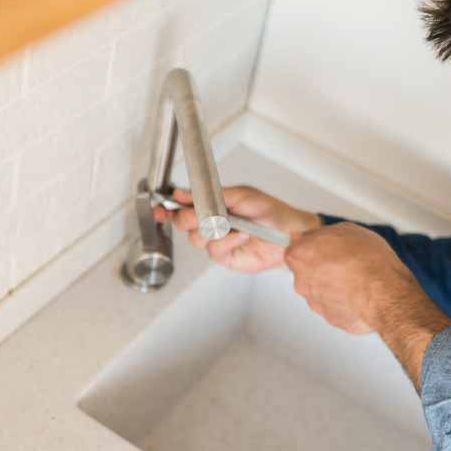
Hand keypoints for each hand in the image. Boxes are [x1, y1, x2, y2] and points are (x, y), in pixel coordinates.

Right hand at [154, 185, 320, 272]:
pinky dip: (227, 242)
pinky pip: (215, 251)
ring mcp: (217, 241)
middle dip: (190, 218)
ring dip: (214, 231)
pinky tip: (241, 236)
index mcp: (212, 205)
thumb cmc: (270, 212)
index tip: (160, 207)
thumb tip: (185, 193)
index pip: (183, 206)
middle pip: (184, 223)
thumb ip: (212, 195)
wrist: (291, 234)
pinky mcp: (225, 257)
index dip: (168, 207)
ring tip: (232, 225)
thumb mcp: (242, 195)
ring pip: (197, 239)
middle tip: (203, 215)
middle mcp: (211, 223)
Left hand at [285, 223, 450, 387]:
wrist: (384, 293)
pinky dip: (345, 301)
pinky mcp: (330, 318)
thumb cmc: (367, 261)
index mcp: (300, 255)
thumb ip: (324, 234)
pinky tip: (360, 294)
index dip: (314, 248)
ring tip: (357, 279)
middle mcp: (302, 280)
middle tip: (345, 263)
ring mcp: (315, 302)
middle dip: (323, 268)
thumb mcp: (346, 229)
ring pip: (322, 290)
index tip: (325, 248)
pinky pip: (335, 306)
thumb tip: (319, 237)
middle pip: (307, 272)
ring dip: (335, 285)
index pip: (296, 249)